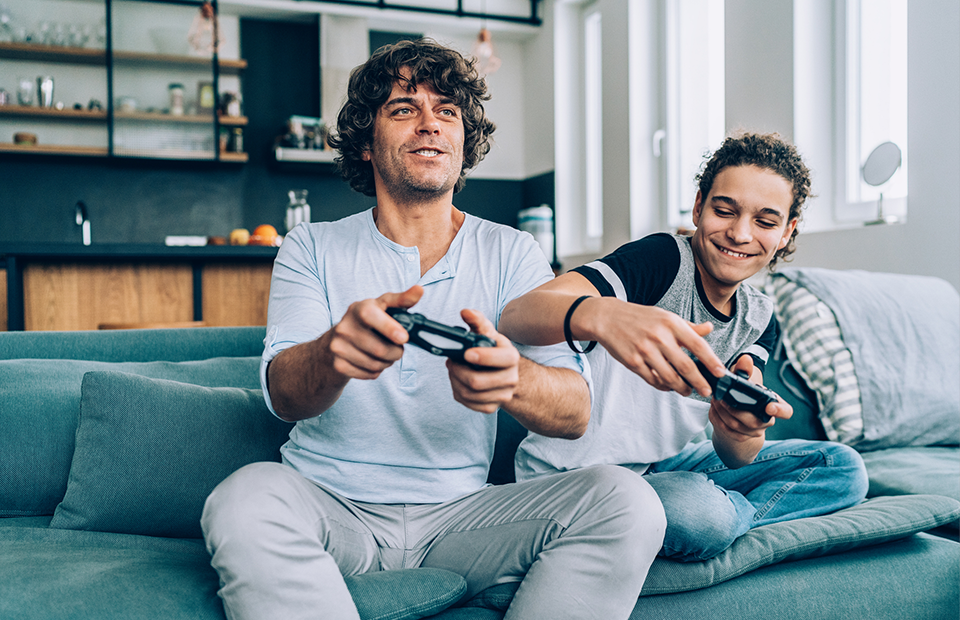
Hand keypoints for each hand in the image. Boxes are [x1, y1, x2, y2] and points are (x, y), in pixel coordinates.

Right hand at [326, 285, 423, 380]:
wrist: (334, 342)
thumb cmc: (365, 322)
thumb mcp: (381, 307)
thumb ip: (402, 300)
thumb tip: (419, 290)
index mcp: (358, 309)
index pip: (370, 315)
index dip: (389, 327)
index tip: (403, 338)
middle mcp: (345, 327)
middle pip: (379, 349)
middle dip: (396, 352)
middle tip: (397, 348)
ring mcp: (338, 347)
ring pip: (376, 364)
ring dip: (387, 362)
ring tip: (384, 354)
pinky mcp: (338, 365)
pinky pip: (369, 374)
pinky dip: (376, 371)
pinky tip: (372, 361)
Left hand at [445, 308, 520, 413]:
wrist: (505, 372)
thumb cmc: (493, 349)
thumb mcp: (488, 333)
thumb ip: (477, 321)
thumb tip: (465, 312)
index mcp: (511, 357)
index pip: (500, 359)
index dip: (481, 357)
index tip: (466, 353)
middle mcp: (511, 378)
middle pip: (477, 382)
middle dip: (458, 371)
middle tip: (451, 362)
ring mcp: (503, 395)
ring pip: (469, 394)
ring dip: (455, 381)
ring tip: (453, 370)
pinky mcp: (493, 406)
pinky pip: (469, 404)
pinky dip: (458, 393)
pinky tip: (457, 382)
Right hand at [585, 299, 723, 397]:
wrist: (608, 318)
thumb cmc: (640, 318)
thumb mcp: (665, 316)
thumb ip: (688, 326)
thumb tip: (710, 329)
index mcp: (671, 323)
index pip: (698, 345)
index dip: (711, 361)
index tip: (721, 373)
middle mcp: (659, 337)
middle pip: (686, 366)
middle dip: (699, 382)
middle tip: (706, 391)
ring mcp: (645, 350)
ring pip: (669, 377)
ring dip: (681, 388)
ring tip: (687, 390)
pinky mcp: (633, 362)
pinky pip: (653, 380)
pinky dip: (663, 386)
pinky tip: (668, 386)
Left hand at [708, 355, 791, 467]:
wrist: (736, 410)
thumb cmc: (744, 392)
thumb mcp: (744, 379)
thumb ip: (744, 369)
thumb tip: (745, 359)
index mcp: (774, 404)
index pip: (785, 411)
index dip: (779, 411)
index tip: (769, 407)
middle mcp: (767, 421)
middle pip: (753, 421)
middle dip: (733, 409)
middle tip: (720, 397)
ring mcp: (754, 431)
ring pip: (737, 426)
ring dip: (722, 412)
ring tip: (714, 400)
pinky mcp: (741, 437)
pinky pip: (727, 431)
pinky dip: (717, 418)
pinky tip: (713, 408)